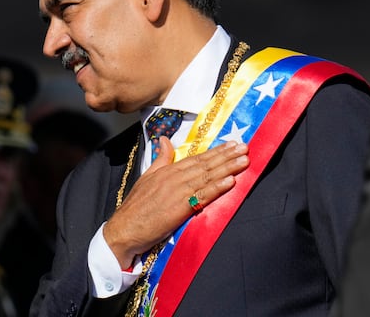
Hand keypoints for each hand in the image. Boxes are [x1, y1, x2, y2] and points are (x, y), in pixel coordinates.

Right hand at [103, 138, 248, 267]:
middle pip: (204, 164)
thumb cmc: (135, 208)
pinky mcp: (179, 207)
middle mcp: (173, 178)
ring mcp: (177, 192)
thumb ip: (160, 159)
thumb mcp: (147, 177)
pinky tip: (230, 181)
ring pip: (206, 177)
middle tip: (245, 147)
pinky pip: (202, 195)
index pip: (196, 158)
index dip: (216, 151)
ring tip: (244, 161)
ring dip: (227, 168)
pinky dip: (217, 188)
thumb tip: (164, 140)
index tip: (232, 144)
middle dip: (226, 156)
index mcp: (166, 171)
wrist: (124, 229)